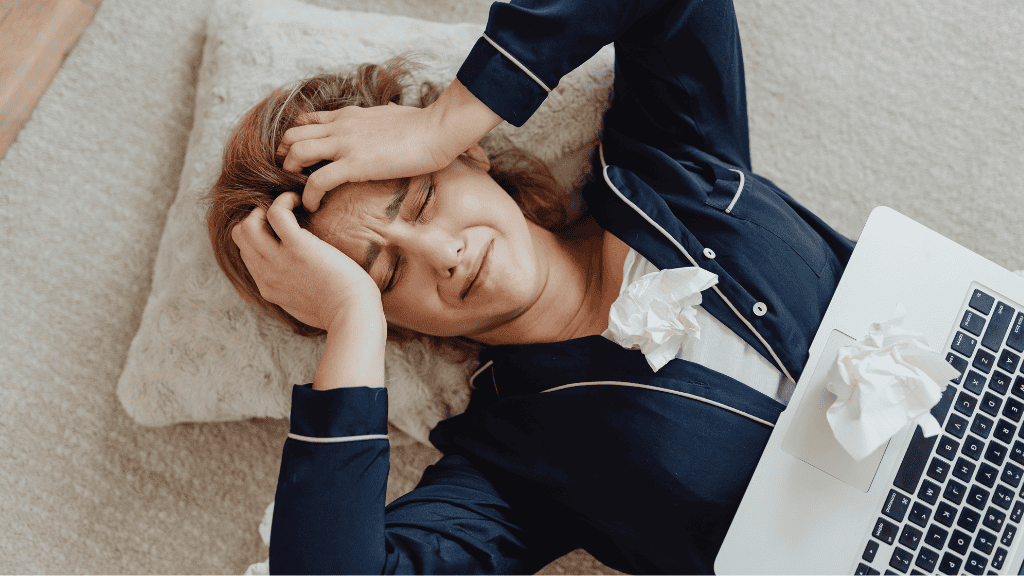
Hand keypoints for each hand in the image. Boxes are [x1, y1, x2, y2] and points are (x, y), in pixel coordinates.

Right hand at [231, 192, 381, 331]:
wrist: (353, 315)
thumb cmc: (341, 311)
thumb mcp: (304, 305)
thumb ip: (293, 290)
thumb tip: (299, 280)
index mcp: (268, 287)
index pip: (247, 254)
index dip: (259, 236)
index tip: (279, 229)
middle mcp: (267, 274)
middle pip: (241, 237)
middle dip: (256, 218)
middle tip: (282, 214)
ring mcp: (279, 261)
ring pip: (248, 225)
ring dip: (265, 208)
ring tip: (290, 205)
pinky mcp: (298, 248)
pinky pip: (276, 213)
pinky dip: (285, 201)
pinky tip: (300, 201)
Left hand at [277, 103, 450, 211]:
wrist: (438, 129)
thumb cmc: (423, 124)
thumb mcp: (392, 114)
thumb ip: (380, 117)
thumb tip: (388, 114)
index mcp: (348, 115)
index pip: (306, 121)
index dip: (294, 140)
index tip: (298, 160)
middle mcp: (340, 126)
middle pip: (292, 135)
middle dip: (285, 157)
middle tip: (292, 178)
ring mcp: (345, 144)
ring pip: (296, 153)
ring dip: (291, 174)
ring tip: (298, 192)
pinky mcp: (355, 164)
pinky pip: (317, 181)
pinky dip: (308, 196)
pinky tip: (312, 206)